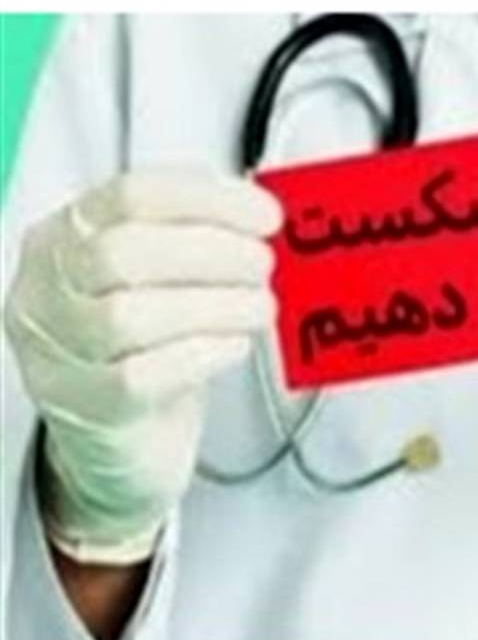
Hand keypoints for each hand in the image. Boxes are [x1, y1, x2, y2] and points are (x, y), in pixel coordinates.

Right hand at [4, 170, 280, 564]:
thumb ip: (199, 241)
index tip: (268, 217)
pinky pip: (141, 376)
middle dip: (214, 253)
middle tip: (265, 266)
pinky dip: (203, 353)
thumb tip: (269, 220)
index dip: (211, 201)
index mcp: (64, 238)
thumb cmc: (149, 347)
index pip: (131, 196)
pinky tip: (234, 345)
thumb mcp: (160, 281)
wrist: (123, 442)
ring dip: (216, 306)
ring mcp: (57, 353)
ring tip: (260, 308)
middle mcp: (46, 290)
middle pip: (124, 252)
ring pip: (130, 315)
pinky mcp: (86, 409)